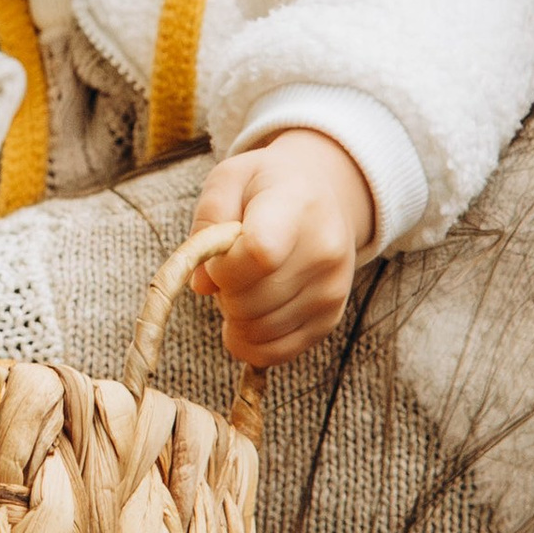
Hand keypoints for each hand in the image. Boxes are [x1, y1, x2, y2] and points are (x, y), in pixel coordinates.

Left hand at [189, 128, 375, 368]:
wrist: (322, 196)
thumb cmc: (265, 186)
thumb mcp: (228, 180)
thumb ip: (207, 222)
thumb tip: (202, 285)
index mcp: (298, 206)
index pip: (258, 254)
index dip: (223, 266)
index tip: (219, 254)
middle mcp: (325, 251)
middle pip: (250, 301)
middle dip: (222, 291)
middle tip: (229, 267)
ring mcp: (332, 290)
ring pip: (258, 332)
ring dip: (234, 317)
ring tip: (243, 284)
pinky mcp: (328, 320)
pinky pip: (275, 353)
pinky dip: (249, 342)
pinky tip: (247, 315)